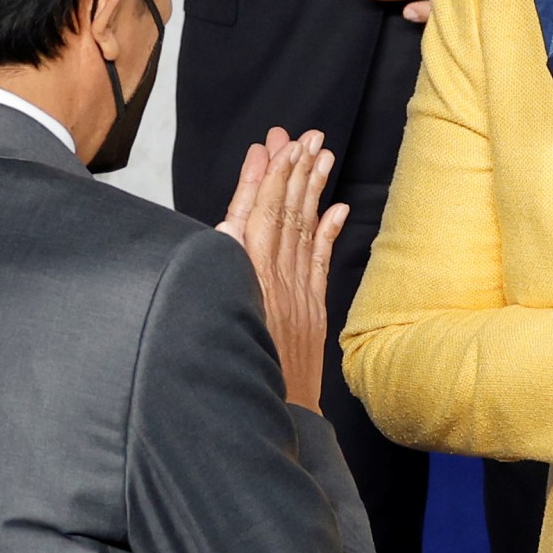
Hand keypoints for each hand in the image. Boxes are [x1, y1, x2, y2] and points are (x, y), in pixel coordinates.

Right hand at [217, 127, 349, 410]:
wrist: (264, 419)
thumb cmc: (233, 369)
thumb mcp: (215, 315)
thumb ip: (225, 268)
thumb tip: (233, 227)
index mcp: (244, 274)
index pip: (256, 212)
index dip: (265, 176)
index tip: (273, 147)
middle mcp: (273, 278)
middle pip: (283, 212)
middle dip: (292, 170)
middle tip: (304, 134)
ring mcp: (295, 293)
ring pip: (303, 230)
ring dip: (312, 190)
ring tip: (322, 155)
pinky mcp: (310, 312)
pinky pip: (319, 263)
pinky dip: (328, 233)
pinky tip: (337, 209)